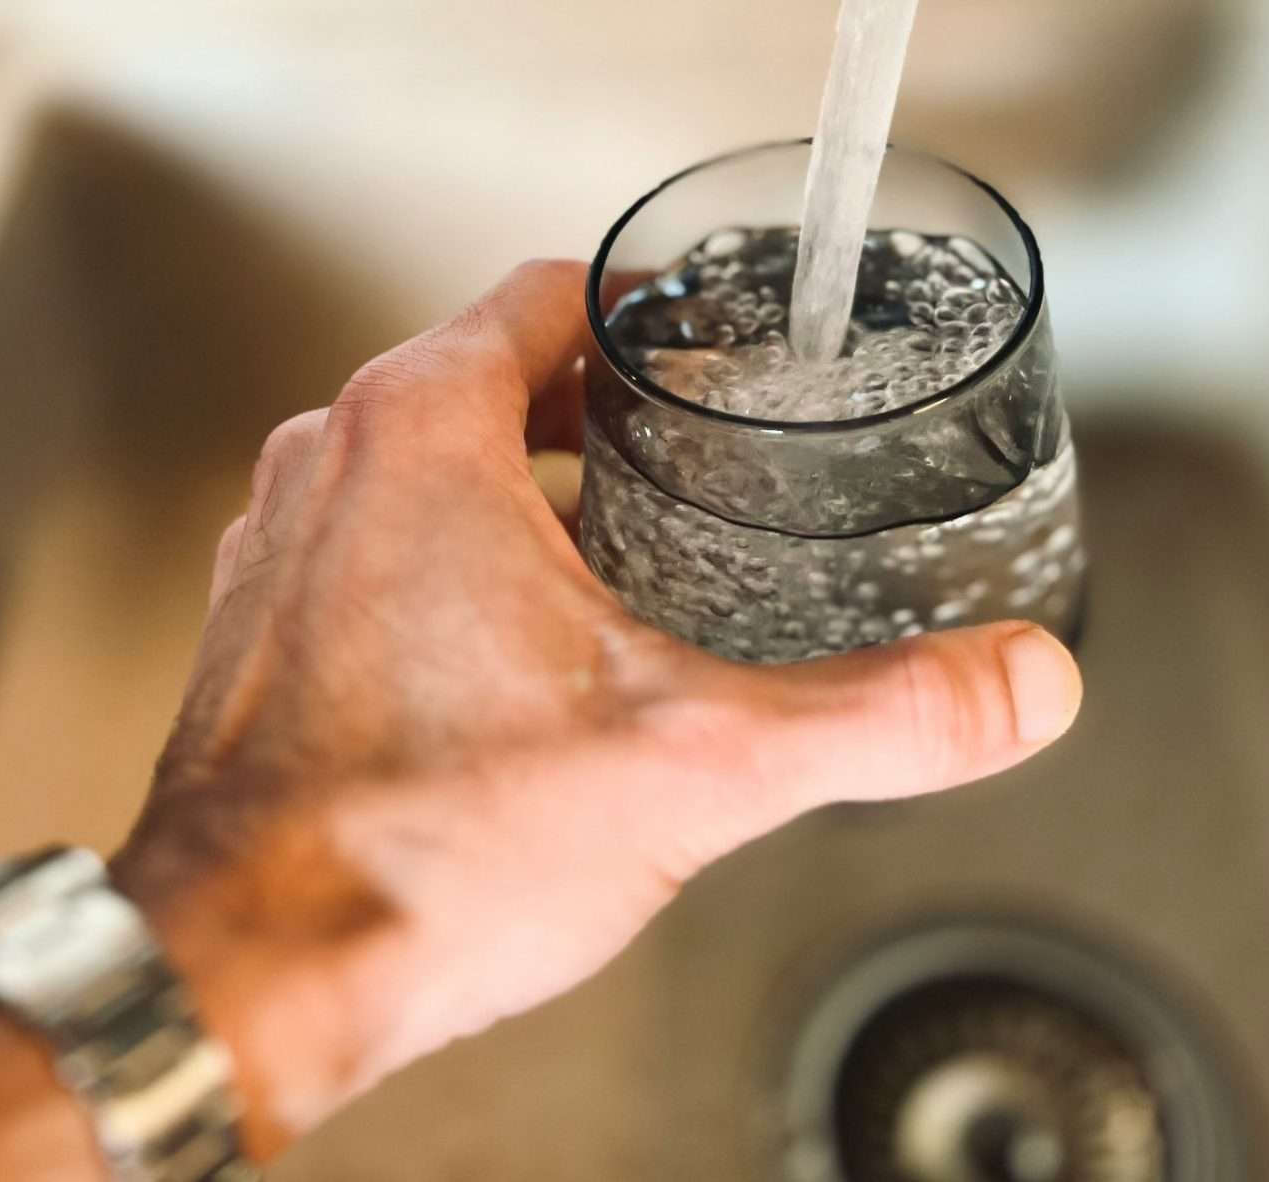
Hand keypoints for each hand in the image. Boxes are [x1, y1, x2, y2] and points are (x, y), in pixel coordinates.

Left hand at [111, 260, 1084, 1156]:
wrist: (249, 974)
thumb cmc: (423, 845)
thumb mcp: (698, 761)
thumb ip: (878, 715)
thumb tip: (1019, 682)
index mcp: (418, 427)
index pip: (545, 294)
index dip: (643, 306)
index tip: (706, 335)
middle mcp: (326, 462)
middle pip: (485, 376)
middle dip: (598, 407)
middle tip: (696, 447)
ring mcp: (276, 549)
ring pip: (418, 467)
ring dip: (522, 488)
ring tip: (628, 549)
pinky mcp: (255, 637)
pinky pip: (366, 551)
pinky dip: (449, 565)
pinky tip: (521, 658)